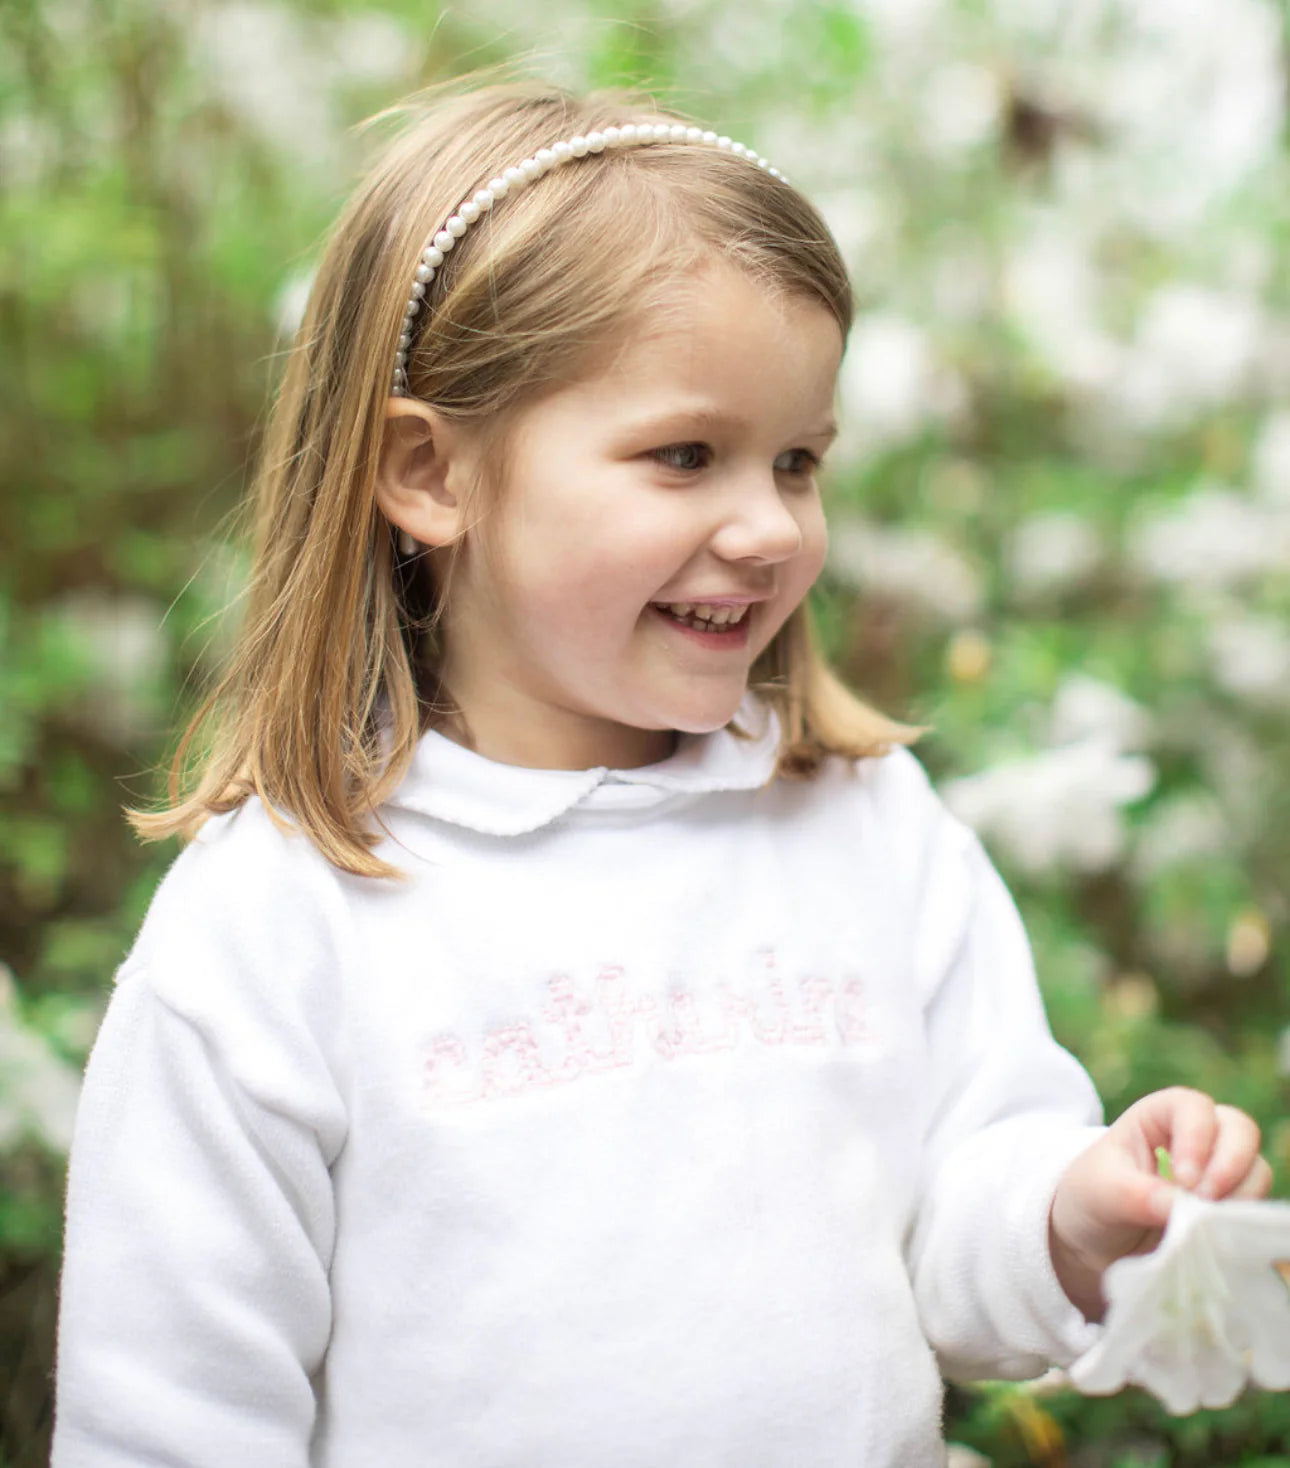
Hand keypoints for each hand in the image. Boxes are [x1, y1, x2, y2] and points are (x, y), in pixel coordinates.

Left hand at [1048, 1086, 1271, 1320]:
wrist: (1094, 1240)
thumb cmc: (1092, 1199)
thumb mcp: (1102, 1193)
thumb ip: (1138, 1196)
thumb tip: (1182, 1208)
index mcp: (1158, 1116)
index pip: (1192, 1107)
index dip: (1197, 1138)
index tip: (1184, 1179)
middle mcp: (1195, 1136)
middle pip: (1238, 1128)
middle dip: (1230, 1164)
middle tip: (1205, 1201)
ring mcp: (1216, 1170)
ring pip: (1255, 1166)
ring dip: (1241, 1195)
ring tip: (1209, 1223)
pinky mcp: (1227, 1204)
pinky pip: (1255, 1204)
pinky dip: (1244, 1218)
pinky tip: (1219, 1235)